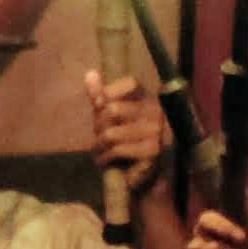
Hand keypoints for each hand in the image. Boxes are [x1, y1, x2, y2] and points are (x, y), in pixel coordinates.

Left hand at [88, 69, 169, 192]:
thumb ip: (100, 95)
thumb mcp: (107, 116)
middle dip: (99, 126)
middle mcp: (157, 113)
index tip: (100, 109)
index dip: (108, 94)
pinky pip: (118, 150)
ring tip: (100, 151)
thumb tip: (90, 73)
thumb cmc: (121, 141)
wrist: (137, 176)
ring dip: (100, 145)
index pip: (130, 83)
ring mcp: (156, 133)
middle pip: (114, 110)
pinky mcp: (152, 152)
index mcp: (149, 99)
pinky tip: (106, 161)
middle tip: (98, 138)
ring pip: (112, 133)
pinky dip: (105, 157)